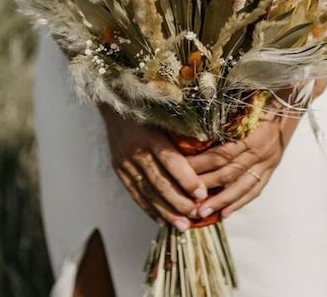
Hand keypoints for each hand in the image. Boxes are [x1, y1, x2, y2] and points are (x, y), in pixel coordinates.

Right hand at [100, 106, 206, 231]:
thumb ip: (183, 128)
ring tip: (182, 226)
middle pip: (159, 182)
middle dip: (178, 201)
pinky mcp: (118, 168)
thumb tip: (212, 143)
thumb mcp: (166, 112)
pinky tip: (161, 220)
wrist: (115, 100)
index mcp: (149, 134)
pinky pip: (134, 192)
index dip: (186, 179)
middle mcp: (135, 150)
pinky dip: (148, 208)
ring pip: (146, 192)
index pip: (170, 161)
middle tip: (196, 215)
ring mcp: (124, 161)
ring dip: (165, 211)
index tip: (202, 193)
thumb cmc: (149, 104)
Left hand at [188, 79, 326, 218]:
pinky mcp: (273, 168)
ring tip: (202, 213)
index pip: (221, 154)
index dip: (202, 163)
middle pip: (229, 173)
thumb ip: (226, 112)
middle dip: (206, 187)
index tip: (182, 170)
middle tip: (186, 200)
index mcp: (253, 134)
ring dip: (221, 201)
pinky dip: (241, 201)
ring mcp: (269, 162)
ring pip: (242, 186)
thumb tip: (195, 120)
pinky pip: (256, 189)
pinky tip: (226, 212)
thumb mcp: (246, 100)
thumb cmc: (266, 95)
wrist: (295, 99)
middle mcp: (261, 152)